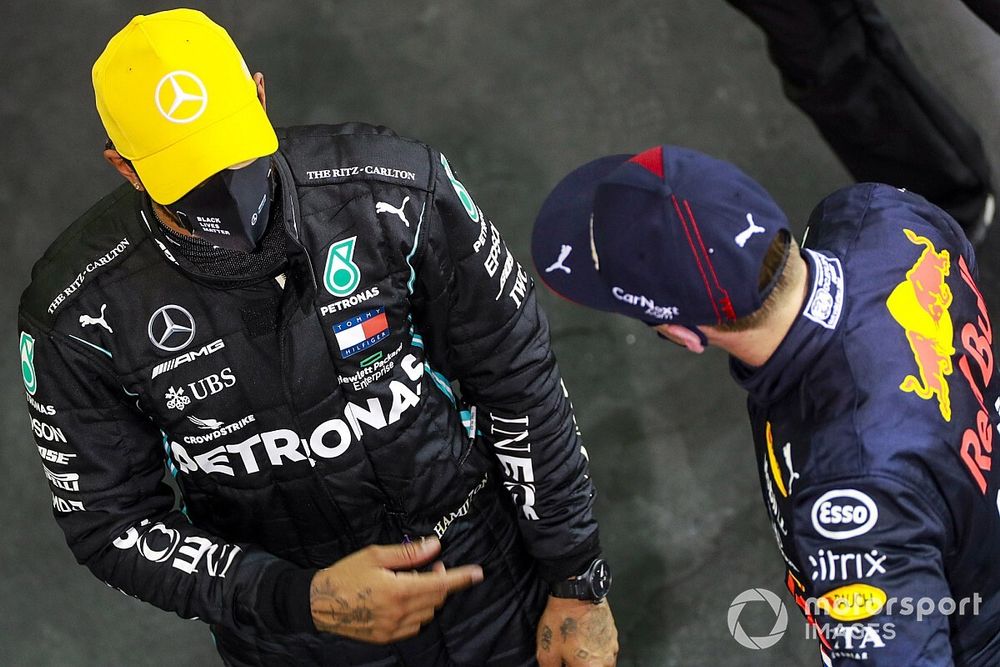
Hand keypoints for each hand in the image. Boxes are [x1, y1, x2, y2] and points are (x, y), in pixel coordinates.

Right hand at [309, 537, 482, 642]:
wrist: (319, 603)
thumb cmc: (346, 574)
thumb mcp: (376, 556)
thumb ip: (409, 554)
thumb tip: (435, 546)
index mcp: (398, 590)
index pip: (439, 584)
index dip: (461, 578)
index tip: (478, 573)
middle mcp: (399, 613)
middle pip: (436, 598)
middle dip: (441, 581)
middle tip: (433, 565)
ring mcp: (393, 628)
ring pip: (427, 613)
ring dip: (429, 596)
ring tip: (414, 581)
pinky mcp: (386, 637)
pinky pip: (414, 625)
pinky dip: (418, 611)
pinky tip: (405, 599)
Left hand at [536, 596, 618, 665]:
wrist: (575, 592)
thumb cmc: (563, 620)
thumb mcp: (547, 652)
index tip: (563, 663)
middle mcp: (606, 659)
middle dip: (580, 665)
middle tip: (568, 658)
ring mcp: (612, 646)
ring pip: (602, 663)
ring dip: (589, 660)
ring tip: (574, 649)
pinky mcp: (612, 633)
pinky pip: (604, 649)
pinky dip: (594, 650)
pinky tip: (582, 640)